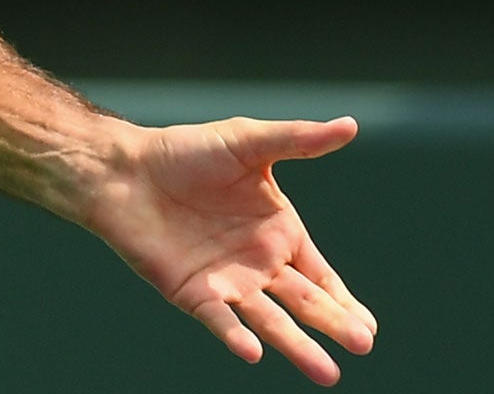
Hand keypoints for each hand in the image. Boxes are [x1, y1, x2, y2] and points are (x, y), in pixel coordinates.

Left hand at [83, 116, 376, 384]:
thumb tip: (350, 125)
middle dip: (333, 323)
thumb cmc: (185, 152)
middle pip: (303, 301)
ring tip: (326, 373)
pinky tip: (253, 351)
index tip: (369, 326)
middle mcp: (257, 263)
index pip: (319, 274)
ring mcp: (227, 281)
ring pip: (270, 320)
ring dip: (297, 345)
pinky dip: (236, 336)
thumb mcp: (248, 141)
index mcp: (277, 232)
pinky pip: (220, 319)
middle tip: (362, 345)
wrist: (125, 170)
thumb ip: (298, 139)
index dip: (343, 300)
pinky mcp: (193, 293)